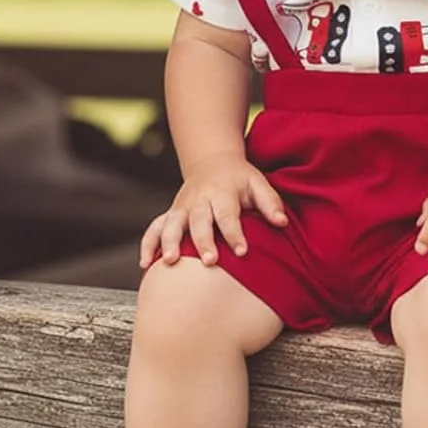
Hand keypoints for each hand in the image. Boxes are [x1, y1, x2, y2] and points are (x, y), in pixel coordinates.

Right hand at [140, 151, 287, 269]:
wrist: (212, 162)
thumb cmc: (240, 179)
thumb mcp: (257, 183)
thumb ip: (270, 202)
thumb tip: (282, 223)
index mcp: (222, 192)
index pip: (228, 214)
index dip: (235, 233)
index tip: (242, 251)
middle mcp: (199, 199)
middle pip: (198, 221)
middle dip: (203, 241)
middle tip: (210, 262)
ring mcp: (181, 207)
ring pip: (171, 224)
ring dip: (169, 242)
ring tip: (170, 262)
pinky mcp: (170, 214)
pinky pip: (154, 228)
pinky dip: (148, 244)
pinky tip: (145, 265)